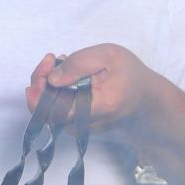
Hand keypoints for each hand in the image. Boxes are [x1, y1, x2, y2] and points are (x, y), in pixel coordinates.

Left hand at [27, 44, 158, 132]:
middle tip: (51, 60)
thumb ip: (79, 64)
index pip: (56, 110)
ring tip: (61, 65)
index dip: (41, 88)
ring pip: (49, 111)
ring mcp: (81, 128)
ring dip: (47, 86)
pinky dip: (54, 92)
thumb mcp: (108, 56)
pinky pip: (56, 111)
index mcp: (99, 107)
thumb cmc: (129, 74)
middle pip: (46, 111)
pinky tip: (65, 76)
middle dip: (41, 82)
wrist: (144, 97)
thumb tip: (51, 78)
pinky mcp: (77, 125)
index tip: (48, 63)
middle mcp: (87, 125)